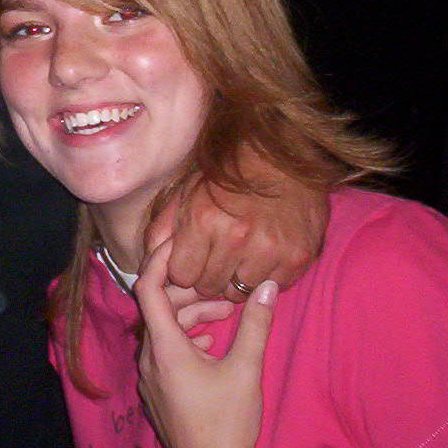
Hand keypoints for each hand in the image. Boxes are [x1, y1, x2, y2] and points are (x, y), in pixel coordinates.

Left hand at [133, 240, 275, 447]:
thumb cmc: (228, 423)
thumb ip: (255, 325)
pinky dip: (186, 338)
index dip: (158, 260)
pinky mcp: (159, 393)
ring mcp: (151, 379)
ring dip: (191, 317)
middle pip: (158, 309)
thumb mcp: (245, 369)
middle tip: (226, 296)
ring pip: (163, 332)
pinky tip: (213, 345)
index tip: (177, 241)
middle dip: (190, 294)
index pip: (147, 288)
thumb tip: (267, 286)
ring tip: (228, 317)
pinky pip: (165, 352)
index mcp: (163, 348)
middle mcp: (148, 359)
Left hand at [145, 165, 326, 297]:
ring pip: (240, 292)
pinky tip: (265, 253)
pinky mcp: (298, 257)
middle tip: (219, 253)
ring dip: (237, 278)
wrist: (283, 155)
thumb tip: (149, 264)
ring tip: (242, 254)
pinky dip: (266, 276)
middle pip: (210, 287)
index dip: (186, 268)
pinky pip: (272, 287)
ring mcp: (270, 249)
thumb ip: (162, 229)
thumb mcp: (185, 191)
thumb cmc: (228, 174)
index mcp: (203, 219)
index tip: (194, 256)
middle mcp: (236, 237)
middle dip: (209, 274)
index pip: (182, 276)